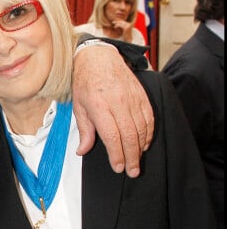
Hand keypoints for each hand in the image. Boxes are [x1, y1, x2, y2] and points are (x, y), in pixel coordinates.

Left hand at [73, 44, 153, 175]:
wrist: (99, 57)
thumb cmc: (86, 81)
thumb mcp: (78, 106)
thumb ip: (84, 130)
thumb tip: (82, 151)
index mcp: (98, 105)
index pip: (112, 135)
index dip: (117, 154)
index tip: (118, 167)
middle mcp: (117, 101)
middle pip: (129, 134)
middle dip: (132, 156)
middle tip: (132, 171)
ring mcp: (132, 97)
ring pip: (141, 128)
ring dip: (140, 148)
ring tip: (137, 161)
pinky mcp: (141, 95)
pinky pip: (149, 118)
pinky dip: (148, 133)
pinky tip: (144, 144)